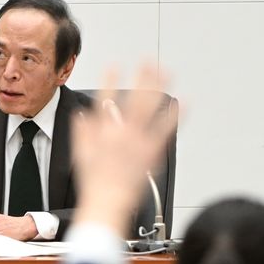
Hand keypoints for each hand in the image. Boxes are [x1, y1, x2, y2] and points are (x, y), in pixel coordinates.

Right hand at [72, 67, 177, 236]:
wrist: (108, 201)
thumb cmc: (94, 182)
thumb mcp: (80, 153)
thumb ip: (81, 131)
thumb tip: (81, 115)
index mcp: (102, 130)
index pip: (104, 98)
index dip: (109, 79)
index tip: (114, 65)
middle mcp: (121, 132)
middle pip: (134, 99)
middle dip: (141, 78)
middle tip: (148, 62)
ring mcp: (138, 141)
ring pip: (151, 109)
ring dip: (159, 89)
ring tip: (167, 73)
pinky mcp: (152, 151)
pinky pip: (166, 130)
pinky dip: (175, 116)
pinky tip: (182, 104)